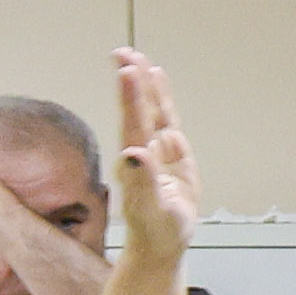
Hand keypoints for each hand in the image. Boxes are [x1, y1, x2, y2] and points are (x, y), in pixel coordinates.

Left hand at [108, 49, 198, 259]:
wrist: (161, 243)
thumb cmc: (155, 231)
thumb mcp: (151, 210)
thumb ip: (142, 183)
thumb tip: (132, 155)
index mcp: (137, 162)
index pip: (133, 122)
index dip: (131, 96)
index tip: (127, 69)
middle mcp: (143, 151)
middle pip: (138, 110)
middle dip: (132, 81)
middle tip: (123, 52)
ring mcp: (157, 151)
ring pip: (152, 111)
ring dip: (145, 85)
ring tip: (138, 58)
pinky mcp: (173, 155)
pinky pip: (166, 120)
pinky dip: (162, 100)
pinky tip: (158, 83)